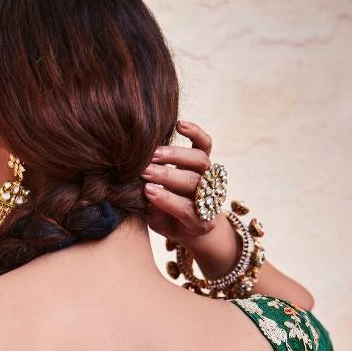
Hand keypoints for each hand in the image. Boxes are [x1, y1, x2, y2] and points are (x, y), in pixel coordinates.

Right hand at [141, 120, 223, 247]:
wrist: (189, 220)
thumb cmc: (169, 223)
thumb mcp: (160, 225)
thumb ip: (155, 212)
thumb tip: (143, 194)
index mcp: (199, 221)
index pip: (186, 208)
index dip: (167, 199)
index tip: (147, 190)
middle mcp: (208, 196)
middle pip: (193, 182)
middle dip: (167, 176)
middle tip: (144, 171)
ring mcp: (208, 176)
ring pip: (200, 161)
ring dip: (175, 156)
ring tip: (153, 155)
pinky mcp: (205, 159)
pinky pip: (205, 143)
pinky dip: (195, 132)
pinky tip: (178, 125)